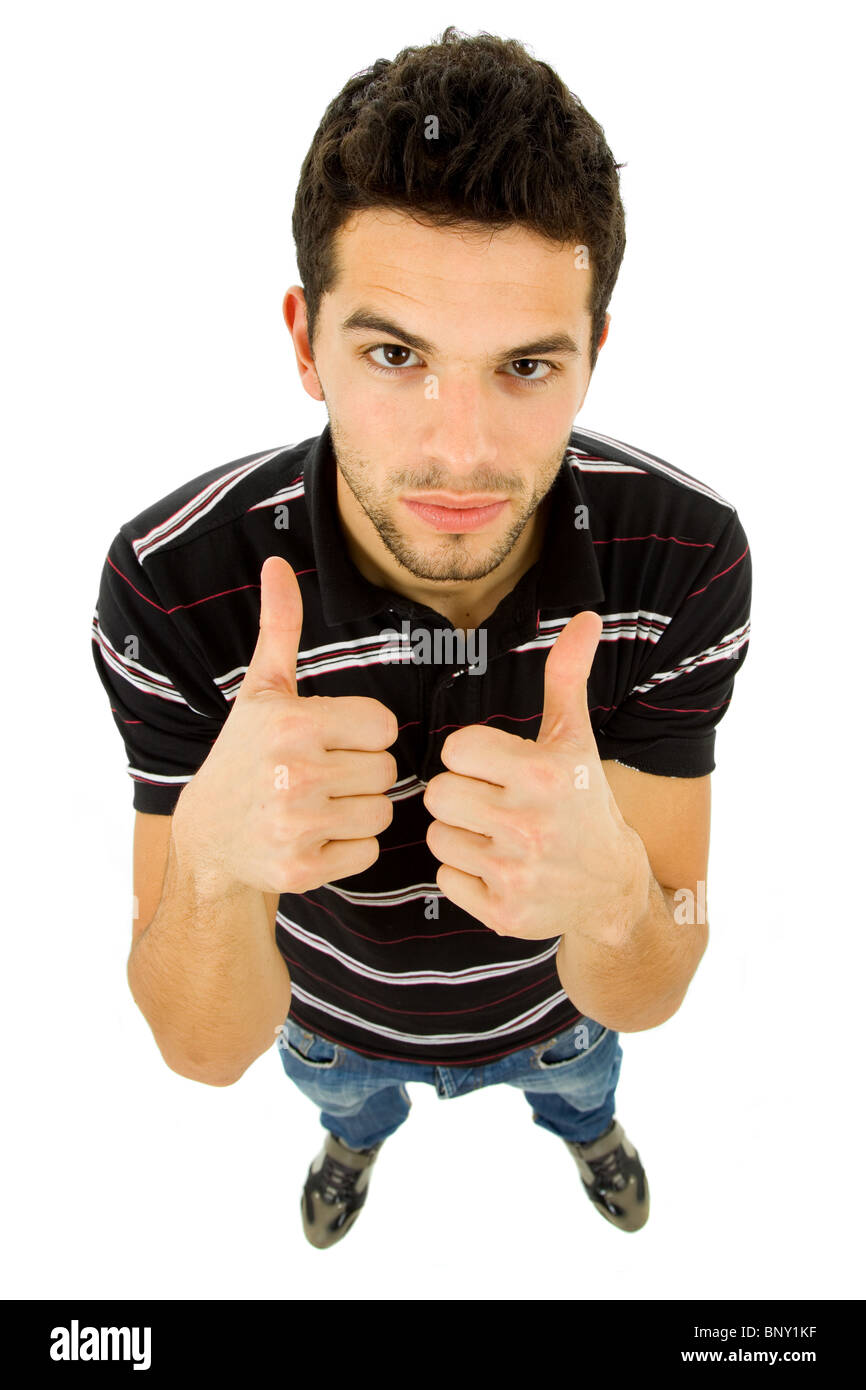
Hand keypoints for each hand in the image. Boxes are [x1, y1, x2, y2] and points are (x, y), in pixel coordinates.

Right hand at [172, 556, 398, 894]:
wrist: (208, 836)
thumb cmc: (247, 754)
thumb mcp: (263, 690)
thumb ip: (281, 627)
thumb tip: (277, 562)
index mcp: (292, 724)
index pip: (384, 727)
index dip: (363, 734)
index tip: (328, 740)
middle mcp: (294, 774)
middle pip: (387, 771)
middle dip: (361, 773)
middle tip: (320, 775)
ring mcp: (296, 827)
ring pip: (381, 813)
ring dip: (358, 811)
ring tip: (317, 804)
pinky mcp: (300, 871)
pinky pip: (367, 853)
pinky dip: (348, 849)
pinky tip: (313, 837)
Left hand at [422, 610, 648, 942]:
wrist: (612, 888)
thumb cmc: (583, 801)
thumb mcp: (576, 739)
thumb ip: (566, 677)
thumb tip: (586, 617)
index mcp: (544, 774)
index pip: (457, 750)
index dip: (472, 756)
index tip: (497, 766)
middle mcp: (531, 825)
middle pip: (439, 795)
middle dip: (461, 795)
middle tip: (492, 802)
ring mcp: (516, 874)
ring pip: (438, 837)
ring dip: (460, 834)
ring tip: (497, 835)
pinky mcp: (503, 914)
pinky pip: (446, 878)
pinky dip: (464, 874)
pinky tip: (498, 868)